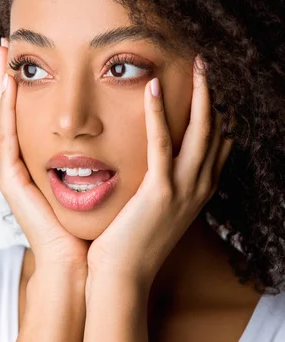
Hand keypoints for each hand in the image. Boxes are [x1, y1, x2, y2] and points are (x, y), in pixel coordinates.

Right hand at [0, 40, 90, 273]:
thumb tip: (133, 133)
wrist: (85, 267)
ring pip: (4, 121)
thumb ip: (107, 159)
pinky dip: (6, 110)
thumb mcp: (103, 184)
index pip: (33, 119)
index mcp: (43, 168)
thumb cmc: (98, 229)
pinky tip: (9, 84)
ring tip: (1, 54)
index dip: (31, 89)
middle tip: (7, 45)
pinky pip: (7, 139)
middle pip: (13, 114)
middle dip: (8, 79)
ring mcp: (14, 176)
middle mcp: (25, 168)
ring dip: (0, 86)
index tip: (34, 58)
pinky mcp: (13, 185)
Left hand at [86, 56, 234, 289]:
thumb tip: (156, 168)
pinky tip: (153, 88)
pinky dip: (158, 114)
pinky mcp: (160, 192)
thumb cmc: (133, 245)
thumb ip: (163, 187)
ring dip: (200, 95)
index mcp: (199, 192)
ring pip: (201, 132)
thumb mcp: (157, 212)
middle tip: (206, 65)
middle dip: (214, 96)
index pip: (219, 145)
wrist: (123, 277)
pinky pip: (161, 143)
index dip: (217, 115)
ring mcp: (184, 190)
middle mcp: (200, 188)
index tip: (207, 88)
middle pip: (217, 132)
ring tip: (197, 64)